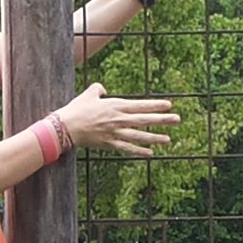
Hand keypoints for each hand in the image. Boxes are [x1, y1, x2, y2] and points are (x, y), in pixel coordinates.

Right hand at [53, 82, 179, 157]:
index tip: (169, 105)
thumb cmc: (76, 109)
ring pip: (139, 136)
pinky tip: (150, 153)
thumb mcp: (89, 94)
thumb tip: (103, 89)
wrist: (65, 127)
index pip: (140, 105)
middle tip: (177, 120)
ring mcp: (115, 133)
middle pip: (144, 120)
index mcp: (115, 105)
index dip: (155, 105)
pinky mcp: (109, 144)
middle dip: (162, 119)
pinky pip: (127, 148)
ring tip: (168, 139)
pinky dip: (139, 151)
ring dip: (154, 138)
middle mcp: (118, 119)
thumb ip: (98, 89)